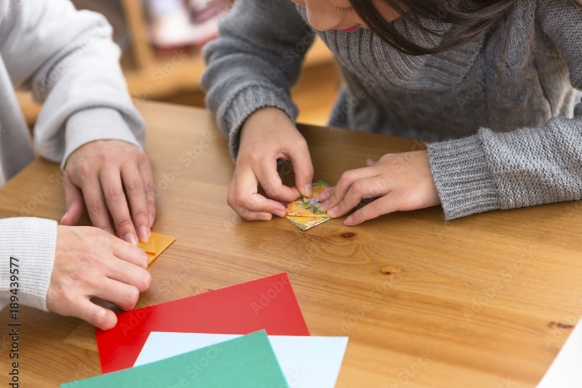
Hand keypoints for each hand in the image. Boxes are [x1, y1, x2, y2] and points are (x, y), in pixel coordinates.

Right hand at [47, 225, 150, 329]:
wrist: (24, 254)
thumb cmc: (56, 244)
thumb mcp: (88, 233)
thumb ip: (112, 244)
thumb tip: (134, 255)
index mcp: (104, 243)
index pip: (142, 260)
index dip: (139, 269)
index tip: (131, 274)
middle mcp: (99, 261)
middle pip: (142, 279)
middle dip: (138, 287)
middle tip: (128, 289)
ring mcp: (86, 281)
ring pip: (129, 297)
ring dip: (126, 303)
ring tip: (116, 302)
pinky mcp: (71, 301)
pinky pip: (102, 317)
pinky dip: (108, 321)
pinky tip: (104, 317)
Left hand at [61, 140, 155, 244]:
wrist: (100, 132)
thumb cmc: (85, 162)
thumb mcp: (71, 178)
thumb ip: (72, 200)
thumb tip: (67, 223)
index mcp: (87, 170)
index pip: (96, 202)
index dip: (104, 223)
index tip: (111, 241)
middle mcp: (107, 163)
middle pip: (117, 197)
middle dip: (125, 222)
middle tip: (131, 243)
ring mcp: (126, 160)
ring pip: (136, 191)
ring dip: (142, 215)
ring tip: (145, 234)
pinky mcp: (141, 159)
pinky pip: (148, 185)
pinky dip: (150, 205)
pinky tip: (150, 220)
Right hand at [228, 107, 313, 219]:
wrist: (259, 117)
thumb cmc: (279, 129)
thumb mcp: (298, 144)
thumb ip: (305, 169)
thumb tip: (306, 193)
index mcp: (260, 157)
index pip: (272, 188)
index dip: (288, 196)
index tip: (298, 192)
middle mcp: (244, 166)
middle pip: (244, 198)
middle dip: (264, 210)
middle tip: (282, 211)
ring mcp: (236, 171)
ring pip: (234, 201)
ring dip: (251, 213)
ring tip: (269, 215)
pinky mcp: (236, 175)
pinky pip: (234, 197)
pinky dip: (245, 208)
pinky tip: (261, 209)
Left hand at [319, 150, 439, 224]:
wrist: (453, 169)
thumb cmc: (430, 168)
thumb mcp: (403, 160)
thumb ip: (383, 163)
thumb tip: (367, 164)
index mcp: (385, 162)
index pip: (355, 173)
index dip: (338, 185)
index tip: (326, 195)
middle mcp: (384, 170)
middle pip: (349, 178)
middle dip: (334, 193)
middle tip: (323, 206)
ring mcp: (393, 183)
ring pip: (358, 189)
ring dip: (342, 203)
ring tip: (333, 214)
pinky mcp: (402, 197)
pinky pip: (375, 206)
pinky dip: (360, 215)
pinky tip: (351, 222)